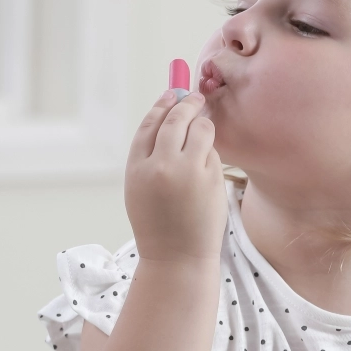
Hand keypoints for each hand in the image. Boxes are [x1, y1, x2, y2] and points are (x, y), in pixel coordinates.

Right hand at [124, 90, 227, 263]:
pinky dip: (211, 155)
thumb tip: (169, 115)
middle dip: (187, 103)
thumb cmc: (158, 222)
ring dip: (203, 125)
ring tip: (203, 133)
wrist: (176, 258)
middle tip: (196, 97)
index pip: (150, 124)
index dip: (162, 104)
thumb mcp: (140, 187)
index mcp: (137, 167)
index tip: (172, 93)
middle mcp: (161, 165)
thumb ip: (150, 154)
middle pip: (176, 119)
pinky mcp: (211, 179)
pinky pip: (213, 153)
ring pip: (201, 130)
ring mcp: (188, 172)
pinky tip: (206, 170)